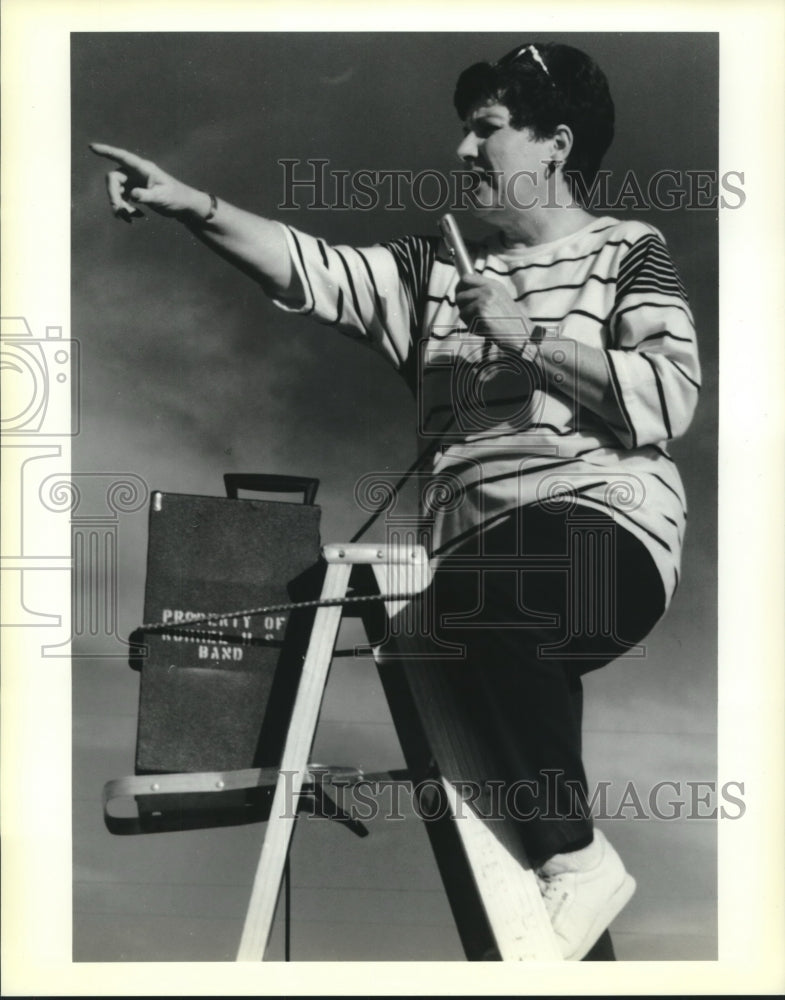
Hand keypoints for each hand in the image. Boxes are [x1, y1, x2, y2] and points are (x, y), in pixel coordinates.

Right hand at [89, 143, 210, 223]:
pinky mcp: (135, 192)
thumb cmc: (176, 198)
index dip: (106, 151)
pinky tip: (136, 217)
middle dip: (113, 196)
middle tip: (119, 211)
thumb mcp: (162, 197)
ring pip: (116, 191)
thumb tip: (132, 195)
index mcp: (143, 168)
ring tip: (129, 218)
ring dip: (119, 206)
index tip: (92, 147)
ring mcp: (134, 182)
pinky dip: (126, 210)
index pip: (122, 157)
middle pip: (113, 179)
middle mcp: (136, 173)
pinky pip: (122, 200)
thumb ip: (146, 196)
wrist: (184, 206)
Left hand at [454, 273, 529, 346]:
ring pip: (462, 311)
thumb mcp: (500, 297)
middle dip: (462, 307)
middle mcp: (488, 290)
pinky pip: (467, 322)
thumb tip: (463, 290)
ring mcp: (484, 301)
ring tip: (483, 323)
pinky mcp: (481, 314)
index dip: (459, 287)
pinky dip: (474, 328)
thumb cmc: (510, 319)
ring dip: (469, 320)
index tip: (459, 294)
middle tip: (470, 315)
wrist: (520, 333)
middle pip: (460, 296)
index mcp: (492, 284)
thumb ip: (484, 291)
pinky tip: (485, 329)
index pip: (466, 278)